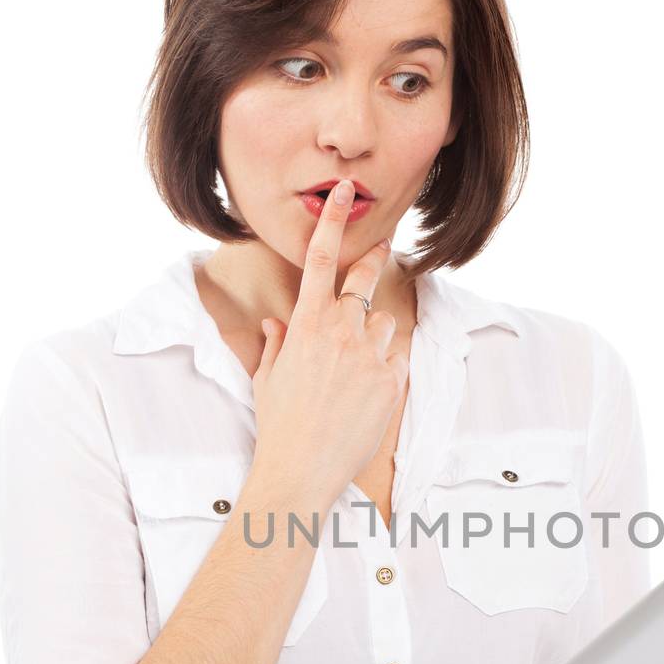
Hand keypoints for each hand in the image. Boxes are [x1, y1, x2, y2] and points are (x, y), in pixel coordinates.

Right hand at [250, 178, 408, 505]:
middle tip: (383, 245)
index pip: (321, 260)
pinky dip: (384, 365)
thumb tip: (277, 324)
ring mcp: (370, 356)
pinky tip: (366, 389)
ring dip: (374, 332)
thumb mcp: (268, 379)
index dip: (333, 221)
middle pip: (365, 281)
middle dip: (374, 260)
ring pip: (383, 322)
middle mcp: (341, 333)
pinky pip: (395, 358)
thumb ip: (277, 344)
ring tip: (355, 366)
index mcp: (306, 326)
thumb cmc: (279, 426)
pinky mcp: (391, 382)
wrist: (302, 470)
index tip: (343, 193)